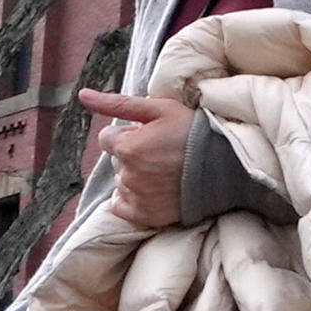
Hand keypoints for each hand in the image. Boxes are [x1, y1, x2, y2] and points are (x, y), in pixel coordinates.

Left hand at [78, 87, 196, 226]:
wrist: (228, 166)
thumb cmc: (194, 132)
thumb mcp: (160, 108)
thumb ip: (118, 103)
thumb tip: (82, 95)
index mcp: (127, 146)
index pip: (107, 138)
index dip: (128, 134)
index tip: (151, 136)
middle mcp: (128, 173)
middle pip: (116, 161)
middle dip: (132, 155)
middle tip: (162, 153)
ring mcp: (136, 196)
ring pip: (121, 182)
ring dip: (135, 176)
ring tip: (164, 172)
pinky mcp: (146, 215)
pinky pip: (122, 207)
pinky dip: (132, 200)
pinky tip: (153, 190)